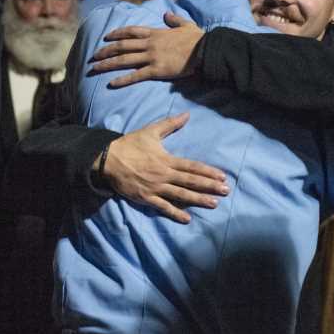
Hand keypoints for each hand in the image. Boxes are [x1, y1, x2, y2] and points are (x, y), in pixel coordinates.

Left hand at [89, 12, 204, 86]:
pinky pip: (135, 76)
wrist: (205, 51)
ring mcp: (151, 57)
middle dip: (105, 51)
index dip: (117, 33)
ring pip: (124, 60)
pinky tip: (112, 83)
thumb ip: (174, 20)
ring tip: (95, 68)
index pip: (131, 31)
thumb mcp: (186, 25)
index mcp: (155, 33)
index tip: (106, 37)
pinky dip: (122, 80)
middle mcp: (150, 44)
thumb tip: (166, 14)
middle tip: (93, 56)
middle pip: (122, 46)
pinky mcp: (156, 70)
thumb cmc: (198, 39)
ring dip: (107, 64)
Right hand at [100, 113, 228, 222]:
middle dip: (209, 186)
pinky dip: (175, 213)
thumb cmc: (130, 145)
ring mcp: (155, 187)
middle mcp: (164, 174)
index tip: (222, 176)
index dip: (208, 172)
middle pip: (190, 181)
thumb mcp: (150, 132)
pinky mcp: (146, 197)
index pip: (192, 167)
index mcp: (167, 159)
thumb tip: (187, 115)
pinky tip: (187, 219)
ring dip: (198, 200)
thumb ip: (170, 124)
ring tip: (213, 204)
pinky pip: (163, 206)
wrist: (108, 160)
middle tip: (226, 191)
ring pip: (181, 195)